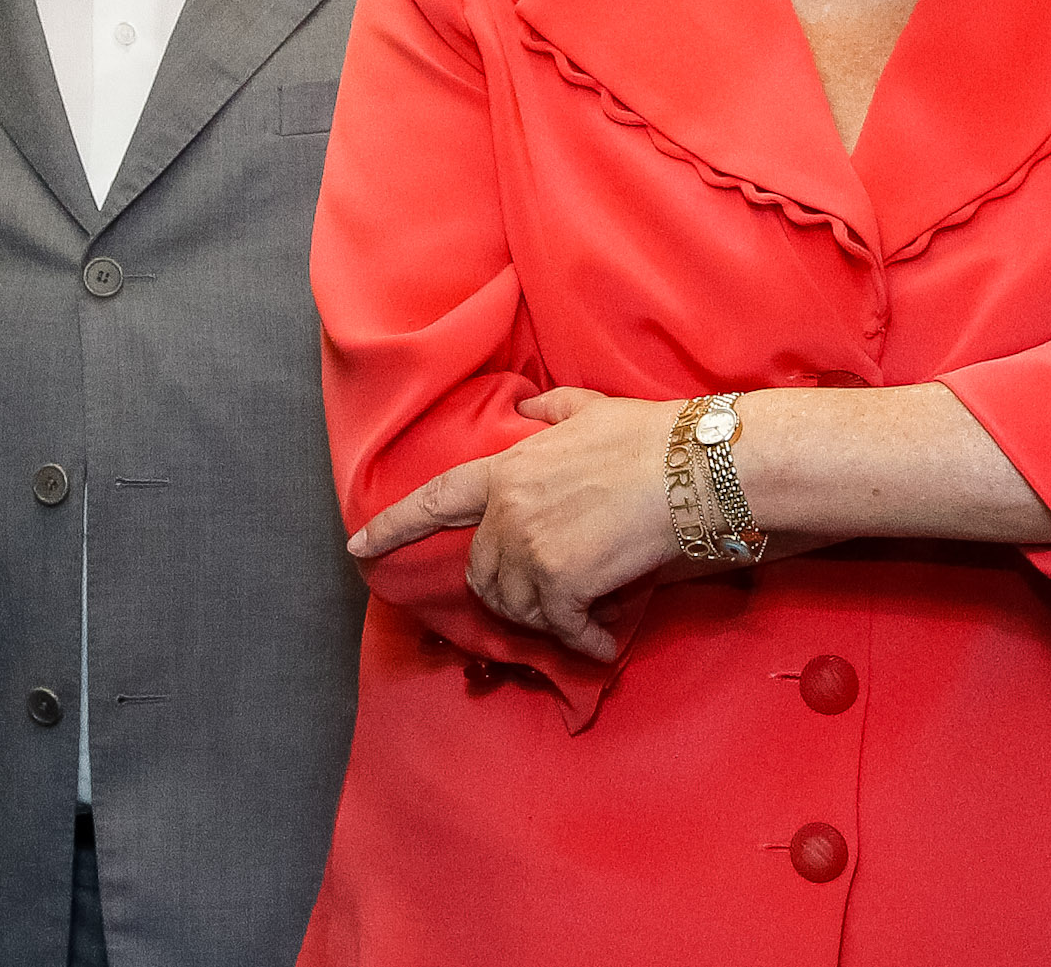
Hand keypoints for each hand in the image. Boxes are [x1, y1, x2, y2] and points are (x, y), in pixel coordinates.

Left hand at [346, 387, 680, 659]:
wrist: (692, 470)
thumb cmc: (648, 439)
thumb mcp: (587, 409)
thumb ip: (547, 413)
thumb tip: (524, 408)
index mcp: (507, 470)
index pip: (434, 500)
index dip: (392, 526)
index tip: (358, 547)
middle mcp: (508, 511)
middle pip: (482, 573)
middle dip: (509, 592)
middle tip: (552, 598)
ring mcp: (531, 548)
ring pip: (516, 606)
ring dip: (546, 620)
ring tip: (582, 617)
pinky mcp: (560, 583)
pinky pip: (560, 628)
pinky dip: (582, 642)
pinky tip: (601, 640)